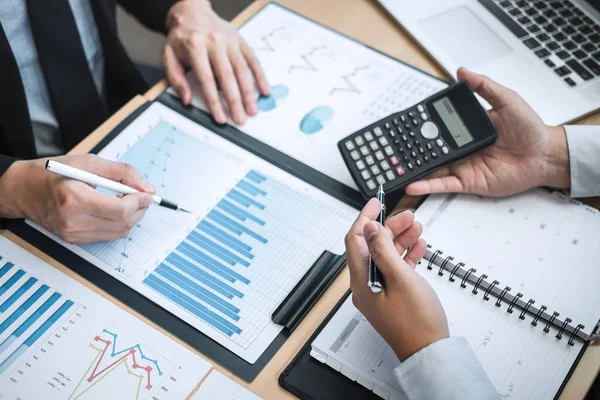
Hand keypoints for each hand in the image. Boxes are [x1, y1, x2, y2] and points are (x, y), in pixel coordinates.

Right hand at [0, 155, 154, 243]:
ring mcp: (73, 234)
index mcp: (74, 199)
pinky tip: (115, 210)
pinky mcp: (74, 240)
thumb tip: (147, 187)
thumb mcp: (89, 162)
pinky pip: (107, 236)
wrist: (22, 190)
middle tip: (143, 196)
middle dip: (140, 210)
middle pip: (123, 224)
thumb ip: (122, 172)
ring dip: (131, 217)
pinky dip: (118, 224)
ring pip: (118, 232)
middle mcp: (73, 221)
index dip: (140, 202)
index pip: (120, 210)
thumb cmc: (52, 173)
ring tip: (129, 201)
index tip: (147, 193)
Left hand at [163, 0, 269, 124]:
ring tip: (252, 110)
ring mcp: (230, 42)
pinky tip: (264, 91)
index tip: (221, 117)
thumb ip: (176, 77)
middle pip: (227, 77)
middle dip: (235, 101)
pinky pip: (253, 60)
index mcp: (195, 46)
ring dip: (249, 92)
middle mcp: (215, 43)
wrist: (192, 12)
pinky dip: (260, 76)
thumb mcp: (168, 55)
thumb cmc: (181, 37)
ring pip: (242, 70)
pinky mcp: (240, 41)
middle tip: (240, 119)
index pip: (207, 79)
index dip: (214, 101)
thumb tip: (185, 98)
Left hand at [345, 199, 447, 360]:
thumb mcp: (400, 279)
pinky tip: (418, 246)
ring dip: (400, 239)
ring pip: (386, 255)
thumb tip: (368, 228)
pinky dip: (406, 255)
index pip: (355, 240)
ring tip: (417, 227)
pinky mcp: (393, 295)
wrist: (430, 352)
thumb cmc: (416, 323)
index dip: (364, 219)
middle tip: (408, 216)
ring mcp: (379, 290)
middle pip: (372, 246)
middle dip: (389, 228)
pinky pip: (396, 268)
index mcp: (361, 281)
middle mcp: (366, 284)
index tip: (376, 203)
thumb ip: (383, 250)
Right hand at [405, 67, 570, 196]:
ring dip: (415, 170)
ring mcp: (463, 167)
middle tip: (393, 150)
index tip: (405, 125)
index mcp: (466, 130)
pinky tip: (413, 184)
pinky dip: (428, 186)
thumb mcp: (507, 100)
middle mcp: (461, 149)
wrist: (545, 155)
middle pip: (431, 150)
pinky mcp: (468, 183)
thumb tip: (462, 71)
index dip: (422, 128)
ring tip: (397, 168)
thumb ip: (484, 87)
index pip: (439, 129)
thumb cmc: (530, 129)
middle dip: (411, 151)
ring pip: (433, 169)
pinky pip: (444, 185)